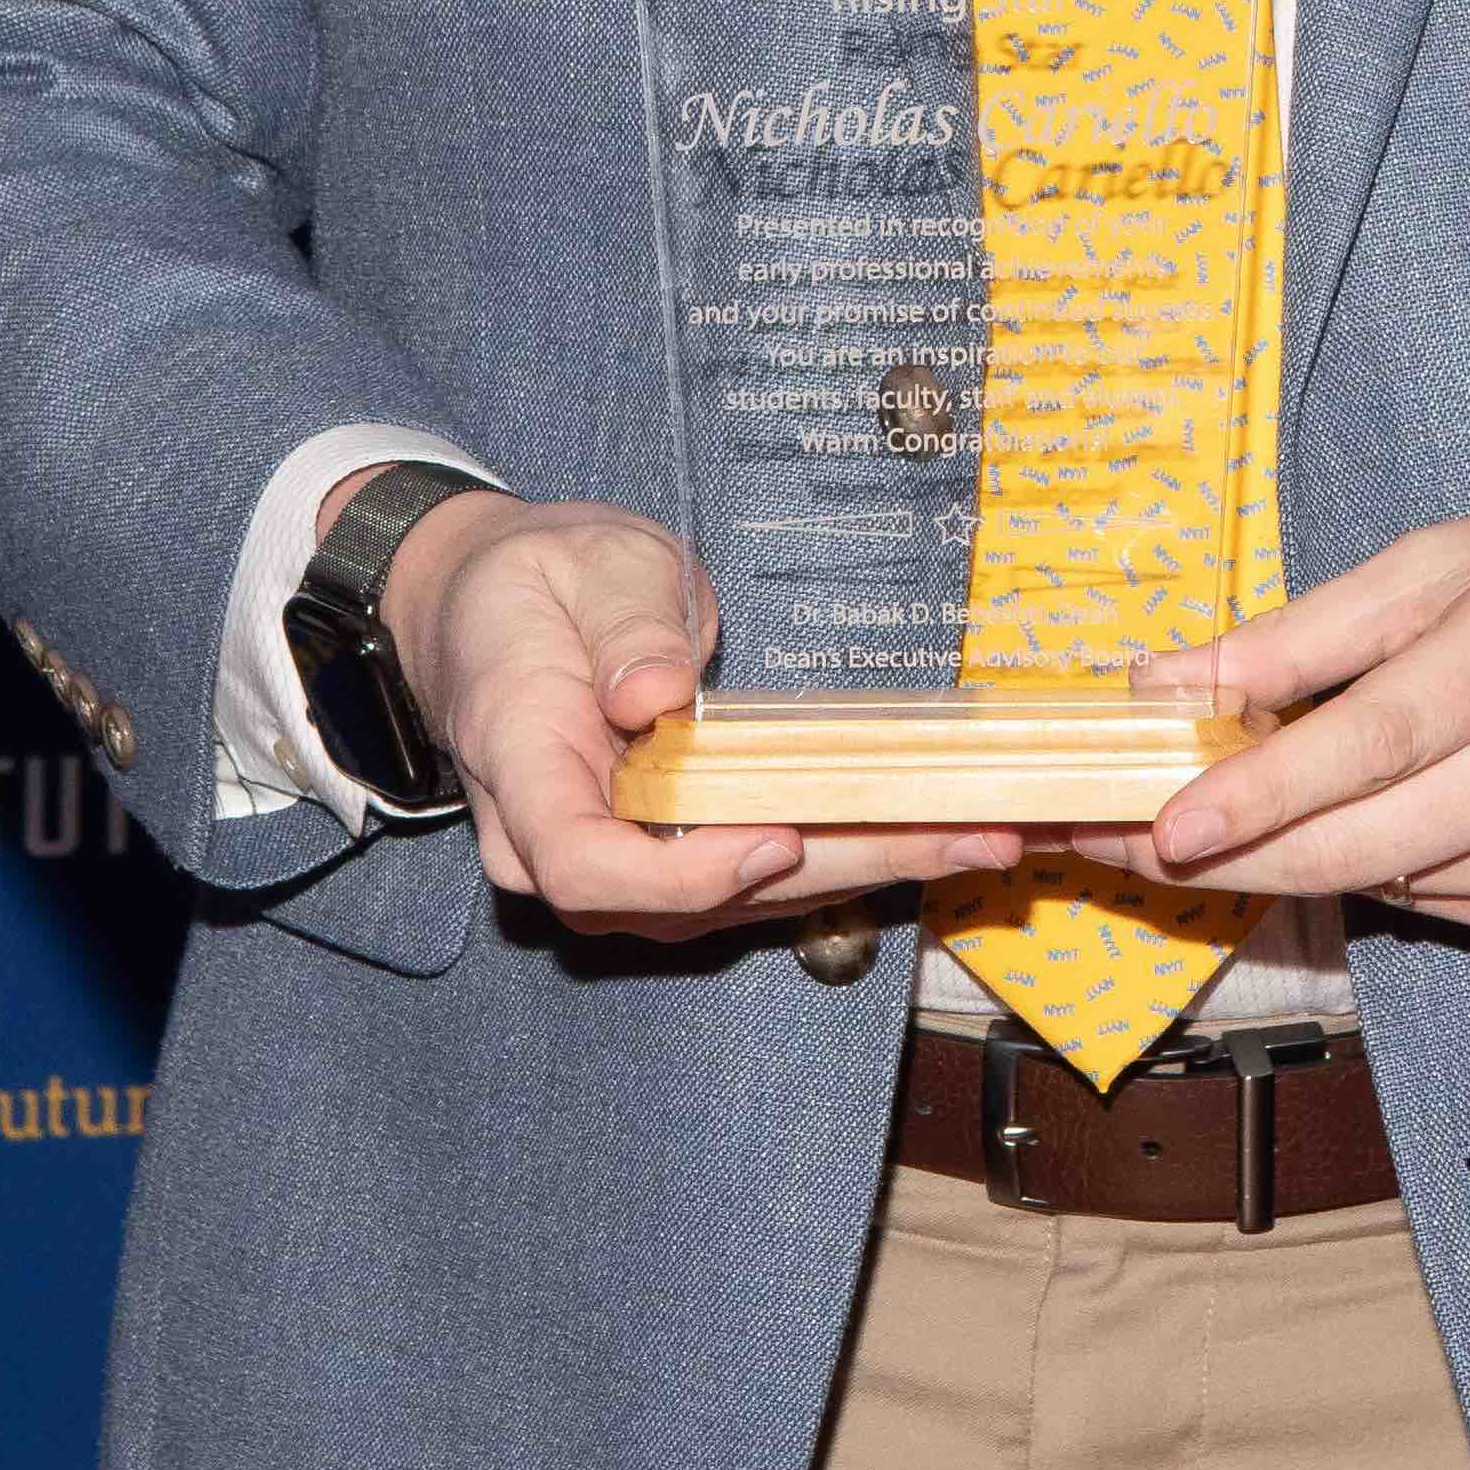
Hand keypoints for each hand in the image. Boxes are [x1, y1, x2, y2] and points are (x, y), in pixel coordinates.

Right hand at [360, 480, 1023, 942]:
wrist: (487, 610)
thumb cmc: (534, 582)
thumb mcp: (582, 567)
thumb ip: (622, 625)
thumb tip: (657, 690)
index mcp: (519, 767)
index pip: (586, 865)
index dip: (687, 874)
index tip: (778, 837)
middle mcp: (554, 844)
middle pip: (687, 901)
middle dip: (839, 869)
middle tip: (966, 839)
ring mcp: (610, 863)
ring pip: (734, 900)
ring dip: (861, 868)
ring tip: (982, 836)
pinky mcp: (660, 856)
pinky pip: (749, 874)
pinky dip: (839, 852)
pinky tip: (927, 830)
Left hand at [1092, 502, 1469, 946]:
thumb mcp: (1454, 557)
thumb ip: (1308, 629)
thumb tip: (1166, 680)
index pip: (1373, 739)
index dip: (1260, 791)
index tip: (1164, 826)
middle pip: (1362, 839)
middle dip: (1234, 853)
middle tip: (1127, 846)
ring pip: (1386, 881)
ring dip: (1291, 860)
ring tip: (1223, 818)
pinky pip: (1434, 901)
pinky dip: (1378, 864)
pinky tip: (1370, 817)